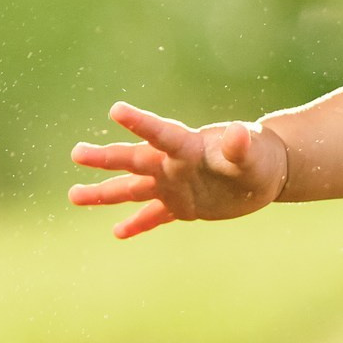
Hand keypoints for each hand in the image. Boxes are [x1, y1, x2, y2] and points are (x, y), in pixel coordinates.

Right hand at [67, 102, 287, 238]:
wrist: (268, 170)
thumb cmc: (261, 155)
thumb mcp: (253, 153)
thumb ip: (241, 147)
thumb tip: (239, 132)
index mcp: (189, 147)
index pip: (162, 135)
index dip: (141, 124)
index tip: (116, 109)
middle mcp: (174, 165)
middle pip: (136, 161)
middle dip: (106, 158)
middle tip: (76, 153)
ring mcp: (175, 186)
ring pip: (133, 189)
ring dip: (104, 193)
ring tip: (73, 195)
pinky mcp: (182, 206)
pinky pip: (154, 216)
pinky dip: (138, 224)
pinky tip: (117, 233)